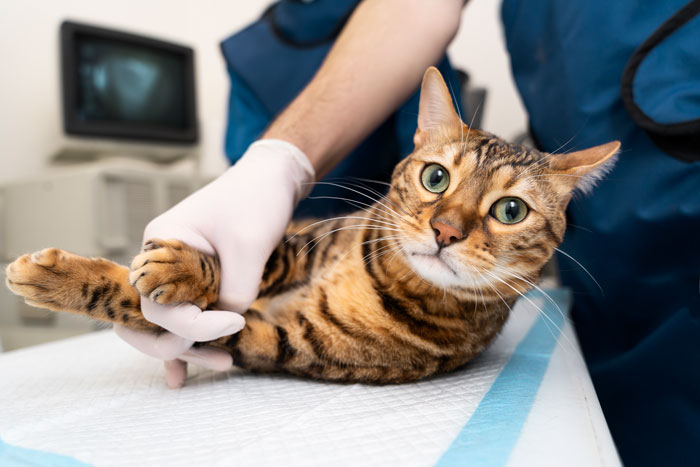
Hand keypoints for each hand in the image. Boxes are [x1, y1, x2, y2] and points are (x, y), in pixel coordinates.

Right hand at [115, 139, 314, 387]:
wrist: (272, 178)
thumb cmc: (256, 200)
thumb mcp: (248, 246)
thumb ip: (235, 289)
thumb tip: (228, 319)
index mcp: (161, 245)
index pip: (160, 304)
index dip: (196, 325)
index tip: (236, 321)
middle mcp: (161, 260)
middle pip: (150, 318)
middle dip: (177, 345)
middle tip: (219, 357)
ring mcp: (176, 269)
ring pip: (167, 321)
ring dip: (187, 347)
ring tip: (223, 363)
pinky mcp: (195, 276)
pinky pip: (181, 313)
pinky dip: (185, 340)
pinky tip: (184, 372)